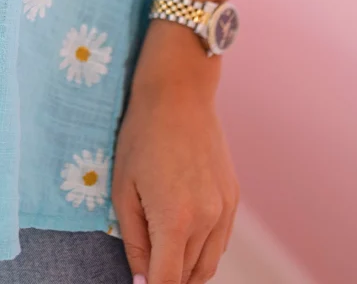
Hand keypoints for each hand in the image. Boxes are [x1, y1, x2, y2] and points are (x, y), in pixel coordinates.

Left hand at [112, 19, 238, 283]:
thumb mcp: (123, 188)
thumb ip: (134, 240)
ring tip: (162, 253)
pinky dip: (202, 249)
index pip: (167, 282)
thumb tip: (142, 280)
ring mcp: (225, 210)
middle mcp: (207, 220)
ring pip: (207, 265)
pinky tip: (182, 234)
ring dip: (185, 269)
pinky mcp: (233, 198)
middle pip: (187, 276)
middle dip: (166, 277)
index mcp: (175, 219)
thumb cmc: (142, 136)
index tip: (140, 283)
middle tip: (147, 263)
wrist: (179, 93)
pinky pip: (219, 242)